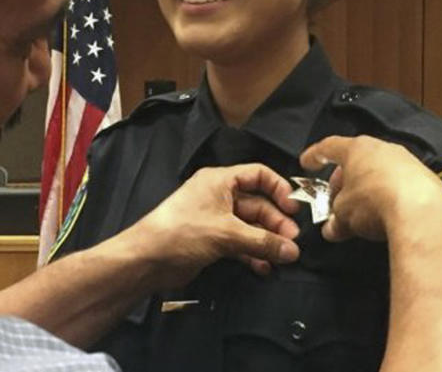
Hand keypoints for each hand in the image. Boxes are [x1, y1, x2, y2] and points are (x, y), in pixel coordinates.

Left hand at [127, 163, 300, 288]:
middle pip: (257, 204)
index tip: (295, 209)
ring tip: (284, 257)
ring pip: (250, 226)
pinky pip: (240, 243)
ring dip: (266, 241)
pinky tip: (265, 267)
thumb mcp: (226, 233)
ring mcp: (216, 219)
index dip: (279, 189)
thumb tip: (293, 251)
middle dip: (276, 223)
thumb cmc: (183, 232)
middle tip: (293, 242)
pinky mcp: (212, 241)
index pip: (258, 174)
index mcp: (220, 180)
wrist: (147, 260)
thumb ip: (262, 241)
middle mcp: (219, 196)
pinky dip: (253, 253)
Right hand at [300, 135, 441, 242]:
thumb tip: (332, 228)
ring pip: (379, 172)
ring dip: (366, 190)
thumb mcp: (344, 214)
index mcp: (357, 148)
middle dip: (343, 181)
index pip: (329, 147)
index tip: (306, 163)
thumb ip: (335, 219)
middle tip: (335, 201)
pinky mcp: (426, 179)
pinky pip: (399, 185)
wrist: (424, 212)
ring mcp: (408, 162)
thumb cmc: (373, 202)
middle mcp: (383, 148)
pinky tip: (385, 215)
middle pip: (356, 160)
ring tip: (360, 212)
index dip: (315, 156)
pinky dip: (388, 197)